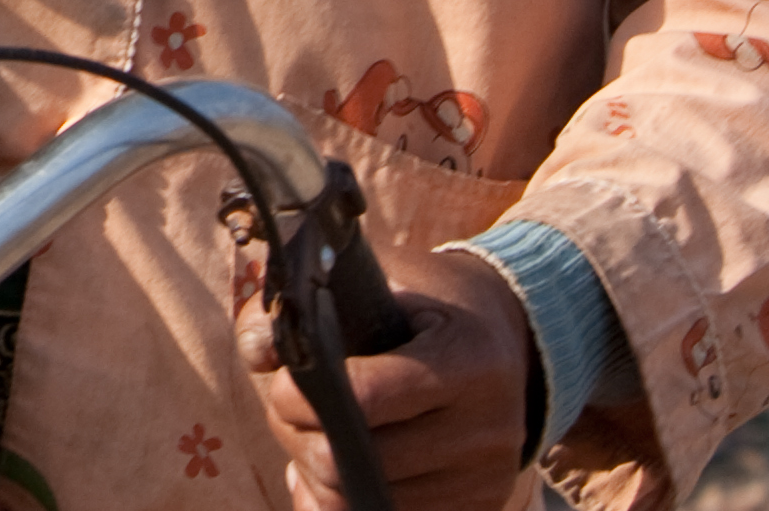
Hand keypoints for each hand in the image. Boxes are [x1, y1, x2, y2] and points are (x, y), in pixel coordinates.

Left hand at [237, 243, 537, 510]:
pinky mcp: (478, 506)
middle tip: (286, 411)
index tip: (281, 385)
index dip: (303, 397)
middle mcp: (489, 427)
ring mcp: (487, 477)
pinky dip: (344, 501)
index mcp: (469, 358)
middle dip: (299, 436)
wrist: (510, 338)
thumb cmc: (428, 304)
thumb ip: (310, 301)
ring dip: (316, 474)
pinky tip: (332, 471)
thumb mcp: (380, 279)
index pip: (367, 398)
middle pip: (360, 461)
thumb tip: (258, 350)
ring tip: (308, 435)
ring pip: (366, 501)